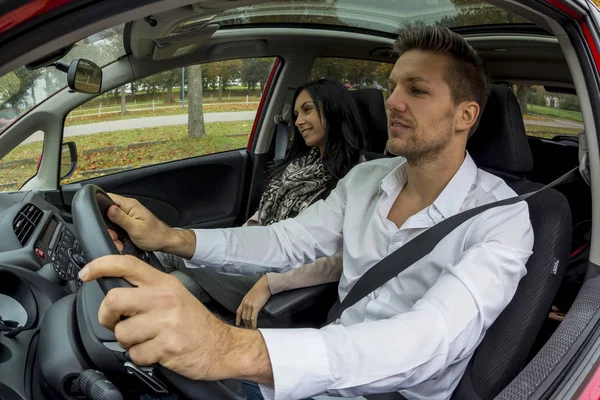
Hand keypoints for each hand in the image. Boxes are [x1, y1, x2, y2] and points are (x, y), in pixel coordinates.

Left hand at [78, 255, 272, 382]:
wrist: (221, 346)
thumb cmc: (195, 323)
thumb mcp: (176, 295)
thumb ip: (149, 290)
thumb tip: (115, 291)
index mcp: (164, 284)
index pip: (128, 264)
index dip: (101, 265)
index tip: (86, 273)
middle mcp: (164, 299)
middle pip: (113, 300)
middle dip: (106, 316)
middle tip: (114, 322)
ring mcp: (166, 322)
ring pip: (122, 333)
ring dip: (128, 342)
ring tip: (145, 340)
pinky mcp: (167, 346)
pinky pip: (135, 354)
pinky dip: (142, 357)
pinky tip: (156, 351)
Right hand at [106, 193, 171, 252]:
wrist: (164, 240)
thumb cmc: (154, 235)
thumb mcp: (135, 228)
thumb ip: (121, 218)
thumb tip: (109, 209)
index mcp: (130, 205)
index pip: (109, 197)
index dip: (100, 205)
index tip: (99, 217)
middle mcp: (129, 206)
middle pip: (108, 207)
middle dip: (105, 219)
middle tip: (112, 232)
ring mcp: (129, 212)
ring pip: (112, 215)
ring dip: (111, 225)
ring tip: (117, 235)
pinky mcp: (130, 218)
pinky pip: (117, 220)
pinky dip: (116, 228)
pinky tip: (119, 235)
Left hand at [236, 275, 271, 328]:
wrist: (264, 285)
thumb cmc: (260, 288)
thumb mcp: (252, 294)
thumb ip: (250, 300)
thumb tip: (252, 306)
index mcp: (244, 300)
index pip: (238, 311)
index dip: (238, 319)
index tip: (238, 324)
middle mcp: (245, 304)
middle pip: (243, 316)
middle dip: (245, 324)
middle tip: (247, 329)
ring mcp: (250, 306)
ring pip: (247, 318)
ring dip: (249, 325)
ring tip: (251, 329)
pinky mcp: (255, 307)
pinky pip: (253, 318)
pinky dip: (253, 324)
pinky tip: (254, 327)